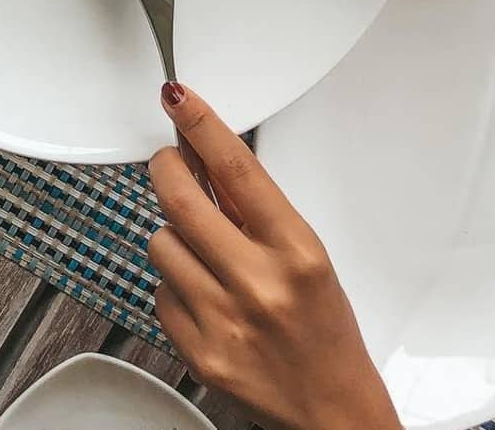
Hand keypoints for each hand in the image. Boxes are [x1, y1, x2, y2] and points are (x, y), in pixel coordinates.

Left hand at [148, 84, 397, 429]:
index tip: (178, 97)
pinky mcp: (199, 353)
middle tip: (169, 163)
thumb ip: (251, 208)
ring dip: (174, 238)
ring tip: (205, 256)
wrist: (336, 414)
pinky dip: (174, 288)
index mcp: (297, 253)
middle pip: (180, 197)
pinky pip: (158, 291)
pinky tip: (205, 299)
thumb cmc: (324, 331)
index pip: (237, 170)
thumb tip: (201, 149)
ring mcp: (225, 321)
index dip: (201, 125)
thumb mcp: (305, 258)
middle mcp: (260, 284)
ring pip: (160, 242)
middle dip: (167, 169)